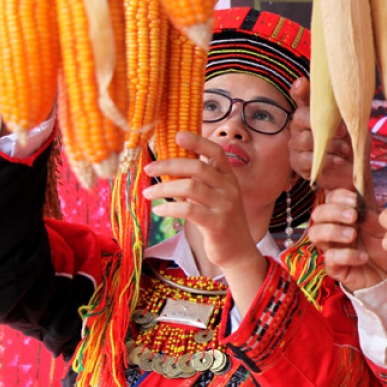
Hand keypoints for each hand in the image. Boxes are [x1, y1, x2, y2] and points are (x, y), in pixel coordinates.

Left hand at [143, 132, 263, 277]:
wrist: (238, 252)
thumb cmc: (220, 222)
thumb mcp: (216, 198)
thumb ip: (201, 182)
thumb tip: (170, 167)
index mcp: (228, 178)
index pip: (216, 152)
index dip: (197, 141)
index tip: (177, 135)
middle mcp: (229, 188)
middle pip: (197, 167)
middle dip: (169, 165)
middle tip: (149, 168)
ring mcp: (224, 205)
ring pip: (190, 187)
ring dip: (164, 188)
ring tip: (148, 193)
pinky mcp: (217, 223)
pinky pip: (188, 210)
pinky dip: (169, 208)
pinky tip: (159, 210)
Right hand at [289, 77, 354, 191]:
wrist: (355, 173)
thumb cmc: (352, 146)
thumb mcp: (354, 126)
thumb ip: (344, 112)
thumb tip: (342, 98)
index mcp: (312, 113)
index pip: (301, 97)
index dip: (299, 90)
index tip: (302, 84)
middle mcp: (300, 126)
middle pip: (299, 117)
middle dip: (323, 125)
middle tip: (342, 133)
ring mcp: (296, 145)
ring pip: (303, 139)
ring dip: (329, 145)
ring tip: (344, 150)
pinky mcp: (297, 163)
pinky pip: (305, 158)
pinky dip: (326, 160)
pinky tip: (338, 161)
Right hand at [308, 188, 386, 290]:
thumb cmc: (382, 248)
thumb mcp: (382, 230)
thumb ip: (372, 219)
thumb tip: (362, 211)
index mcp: (344, 216)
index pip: (330, 199)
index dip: (339, 197)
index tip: (355, 200)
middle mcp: (333, 229)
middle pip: (317, 214)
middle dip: (334, 212)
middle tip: (353, 217)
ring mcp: (331, 247)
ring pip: (315, 233)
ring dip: (333, 231)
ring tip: (353, 235)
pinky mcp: (334, 267)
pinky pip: (330, 258)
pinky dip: (346, 255)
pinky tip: (363, 257)